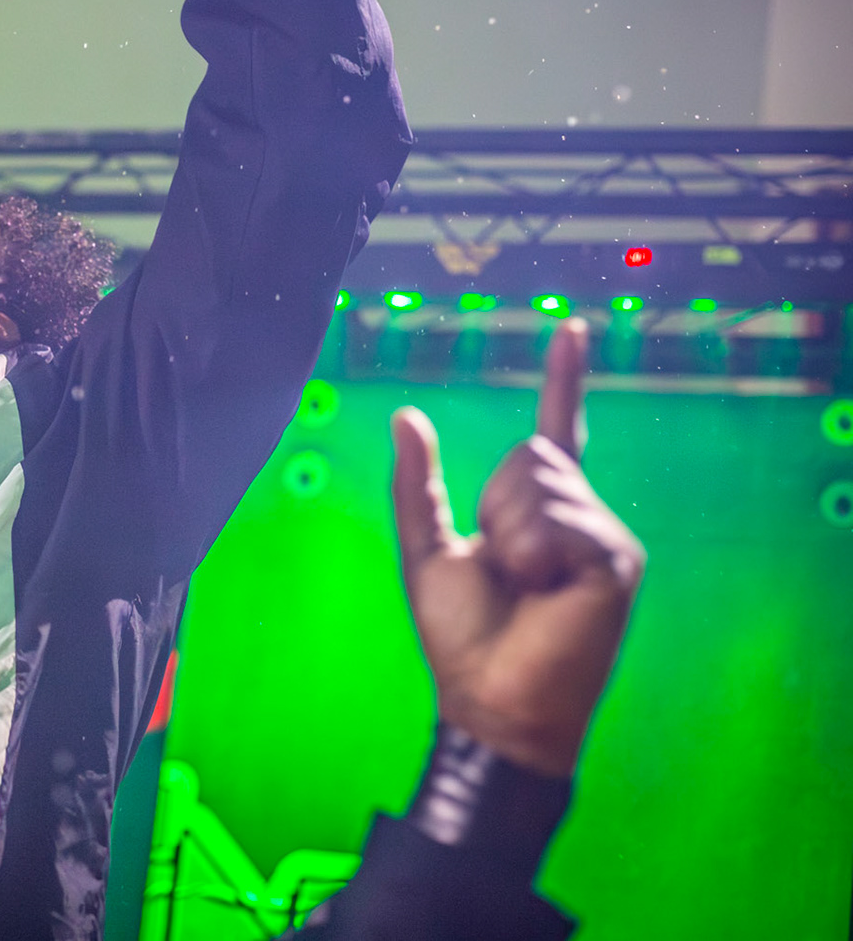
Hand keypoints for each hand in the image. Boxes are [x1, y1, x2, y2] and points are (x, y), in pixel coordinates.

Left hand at [390, 318, 644, 776]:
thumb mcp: (427, 546)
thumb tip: (407, 415)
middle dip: (494, 503)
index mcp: (537, 510)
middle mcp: (579, 514)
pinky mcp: (619, 560)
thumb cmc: (463, 634)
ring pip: (540, 481)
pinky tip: (548, 592)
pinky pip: (559, 519)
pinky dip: (534, 553)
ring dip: (510, 532)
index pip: (555, 429)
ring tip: (526, 585)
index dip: (563, 378)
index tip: (570, 328)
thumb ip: (417, 483)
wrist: (490, 697)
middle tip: (504, 569)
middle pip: (528, 453)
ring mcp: (604, 535)